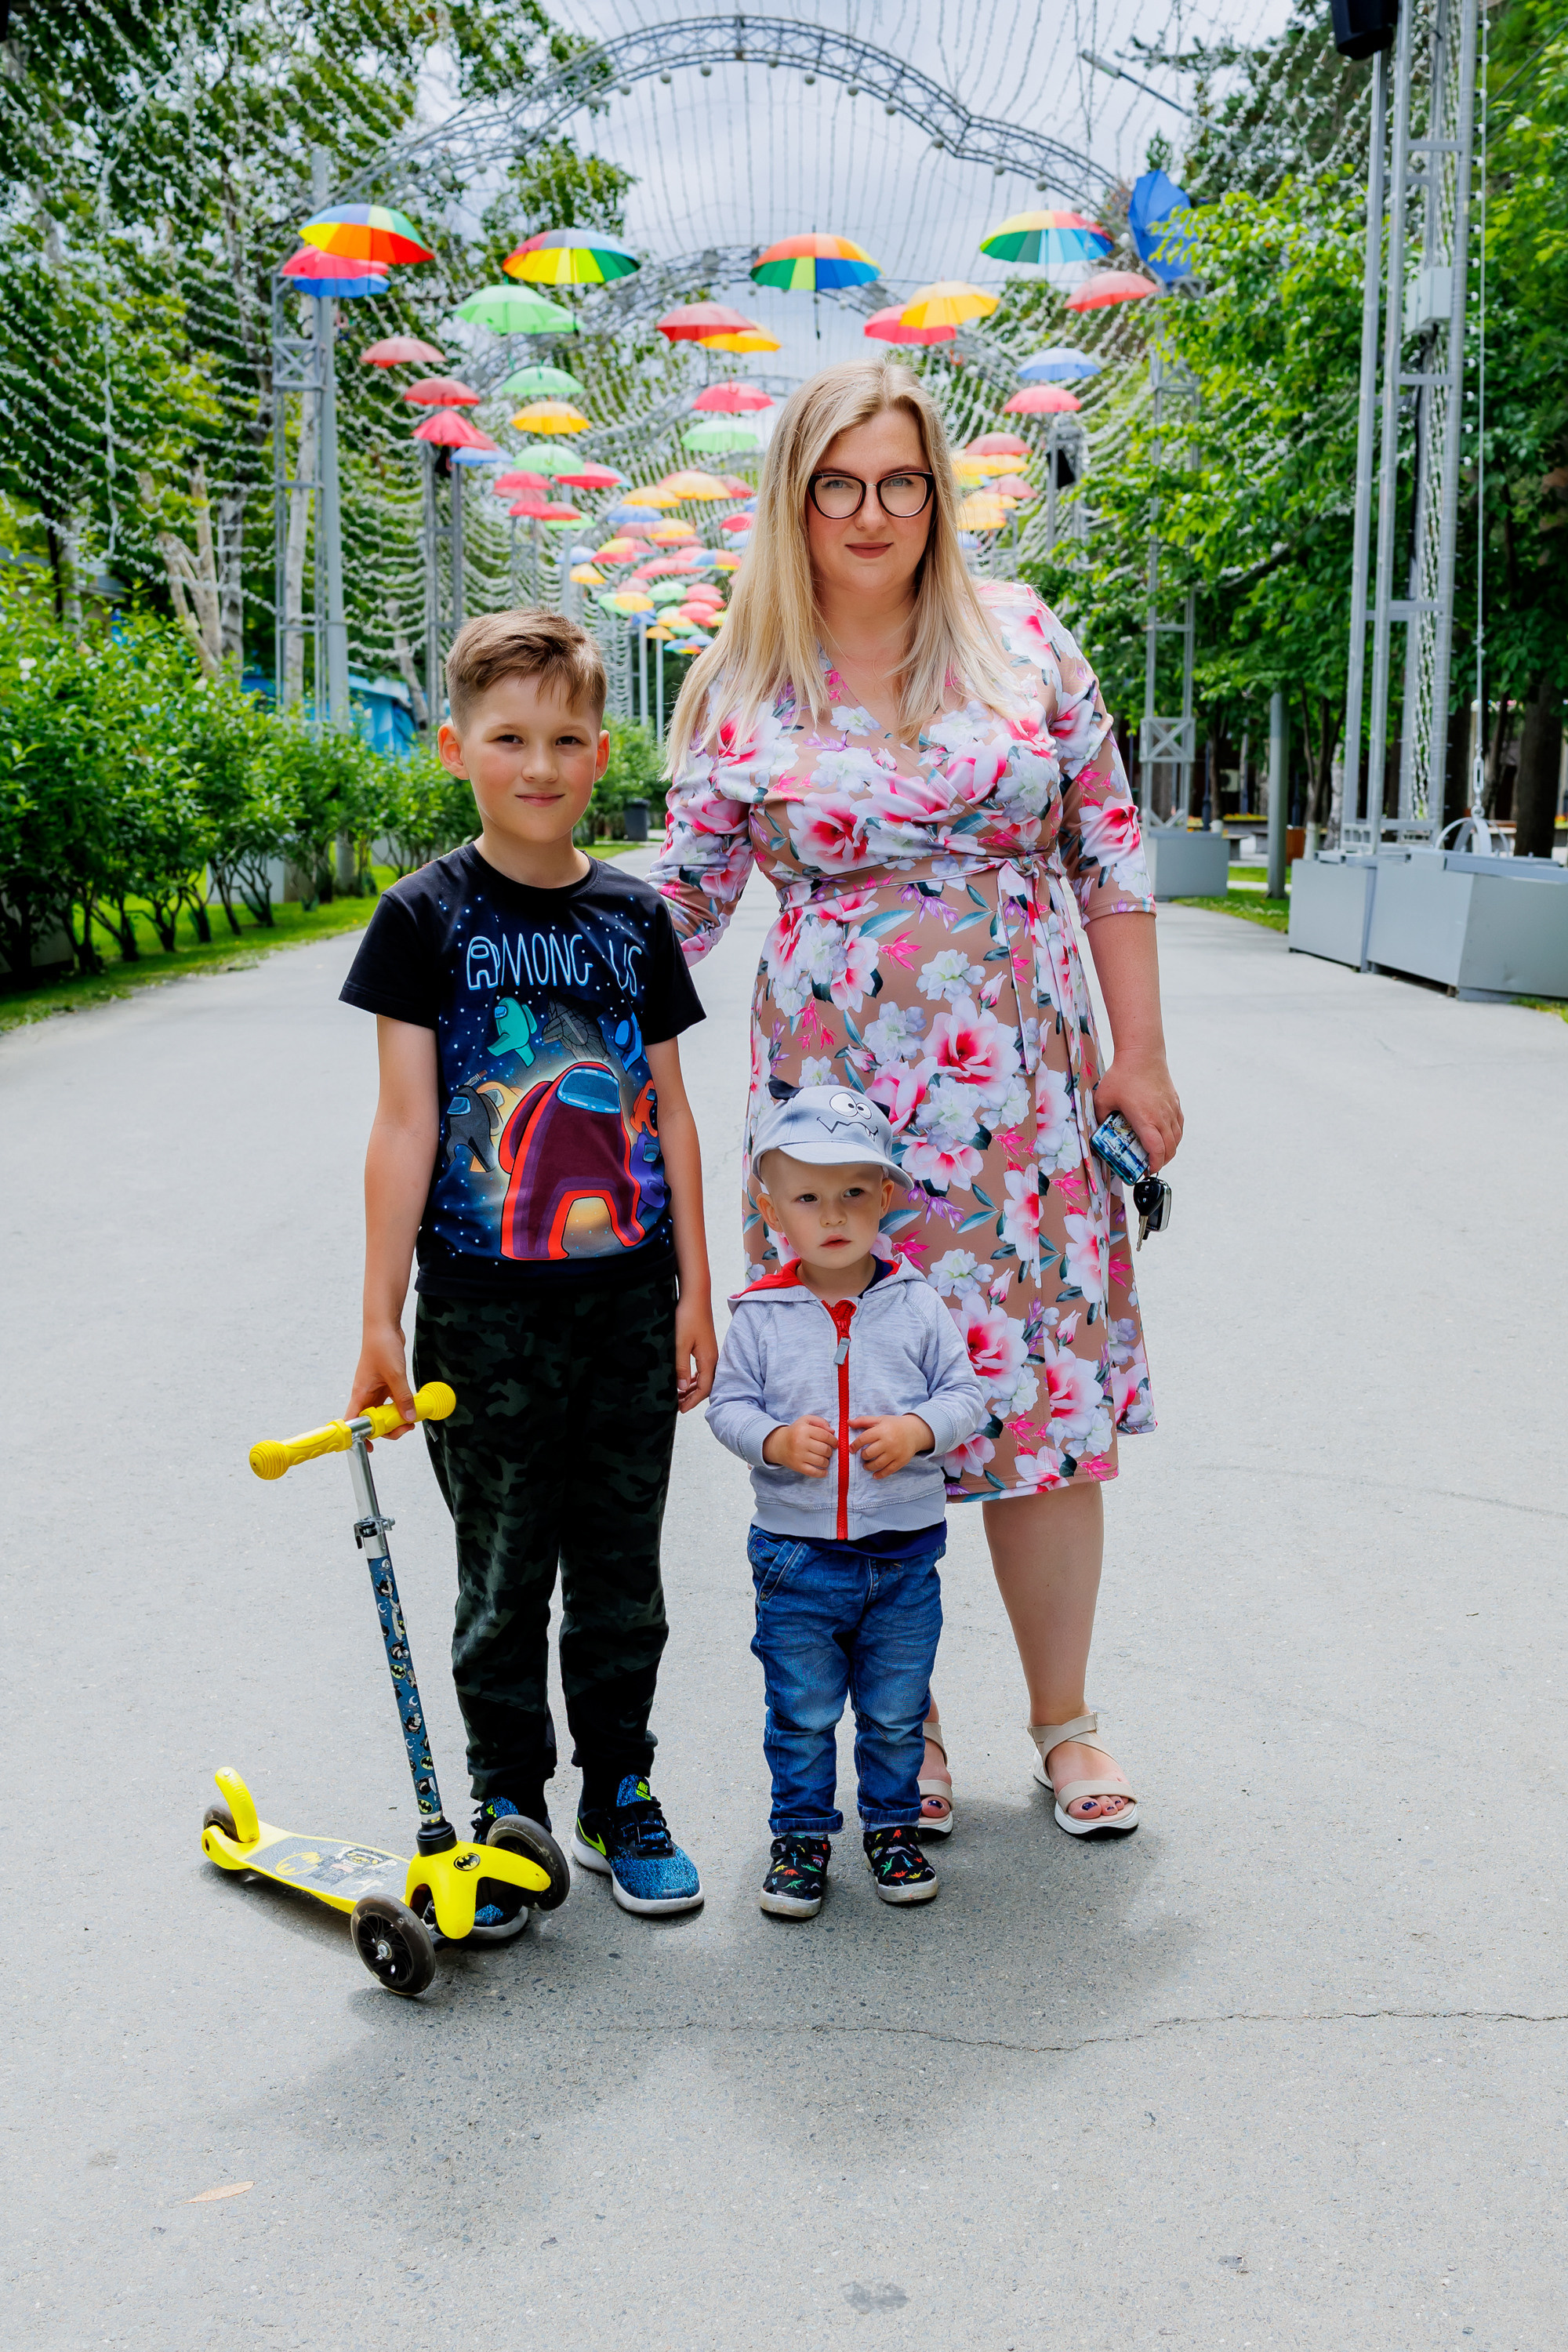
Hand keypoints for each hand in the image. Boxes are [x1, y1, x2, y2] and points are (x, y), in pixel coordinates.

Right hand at [346, 1323, 415, 1438]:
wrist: (384, 1326)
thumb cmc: (381, 1346)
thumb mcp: (395, 1374)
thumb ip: (402, 1397)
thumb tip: (408, 1417)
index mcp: (361, 1393)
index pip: (354, 1421)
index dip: (359, 1436)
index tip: (369, 1448)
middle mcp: (366, 1393)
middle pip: (372, 1420)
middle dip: (387, 1428)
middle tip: (405, 1427)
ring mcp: (376, 1389)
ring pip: (384, 1412)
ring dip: (396, 1418)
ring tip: (411, 1420)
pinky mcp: (386, 1383)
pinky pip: (392, 1401)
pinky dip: (401, 1405)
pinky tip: (412, 1406)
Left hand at [675, 1295, 717, 1413]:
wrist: (696, 1297)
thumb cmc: (688, 1317)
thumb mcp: (680, 1344)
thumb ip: (680, 1367)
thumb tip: (681, 1388)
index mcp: (708, 1360)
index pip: (703, 1389)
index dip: (692, 1401)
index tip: (680, 1409)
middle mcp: (713, 1358)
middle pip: (706, 1385)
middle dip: (692, 1397)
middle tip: (678, 1405)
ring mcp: (711, 1352)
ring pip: (704, 1377)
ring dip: (693, 1388)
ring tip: (680, 1396)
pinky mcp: (707, 1347)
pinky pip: (703, 1369)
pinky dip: (694, 1378)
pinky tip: (685, 1380)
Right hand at [762, 1415, 835, 1475]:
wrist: (778, 1444)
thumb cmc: (795, 1432)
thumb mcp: (806, 1420)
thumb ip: (820, 1422)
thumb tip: (832, 1432)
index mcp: (804, 1430)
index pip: (825, 1436)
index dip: (834, 1440)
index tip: (835, 1443)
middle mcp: (801, 1442)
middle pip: (825, 1449)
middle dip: (830, 1451)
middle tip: (828, 1451)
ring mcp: (799, 1456)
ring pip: (821, 1461)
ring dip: (827, 1461)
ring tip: (824, 1459)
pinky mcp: (797, 1466)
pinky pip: (813, 1472)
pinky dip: (822, 1473)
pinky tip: (824, 1471)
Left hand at [849, 1414, 933, 1477]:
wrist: (915, 1431)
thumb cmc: (894, 1425)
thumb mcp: (880, 1419)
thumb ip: (863, 1421)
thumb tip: (848, 1422)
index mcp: (882, 1430)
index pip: (863, 1439)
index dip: (855, 1445)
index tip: (851, 1449)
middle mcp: (888, 1442)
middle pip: (869, 1453)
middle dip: (863, 1456)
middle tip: (863, 1455)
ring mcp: (895, 1453)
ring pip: (877, 1464)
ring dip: (868, 1466)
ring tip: (866, 1465)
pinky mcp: (901, 1461)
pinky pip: (888, 1471)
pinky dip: (880, 1475)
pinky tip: (874, 1475)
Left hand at [1093, 1052, 1182, 1173]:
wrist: (1142, 1054)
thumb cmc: (1122, 1075)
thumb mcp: (1102, 1099)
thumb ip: (1100, 1118)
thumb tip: (1099, 1132)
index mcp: (1146, 1119)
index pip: (1156, 1150)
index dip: (1154, 1165)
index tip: (1146, 1171)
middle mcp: (1162, 1117)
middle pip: (1170, 1149)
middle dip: (1161, 1162)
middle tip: (1149, 1166)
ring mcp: (1171, 1109)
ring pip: (1177, 1138)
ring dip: (1169, 1150)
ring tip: (1157, 1154)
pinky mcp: (1175, 1102)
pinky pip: (1179, 1125)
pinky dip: (1174, 1136)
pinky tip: (1165, 1137)